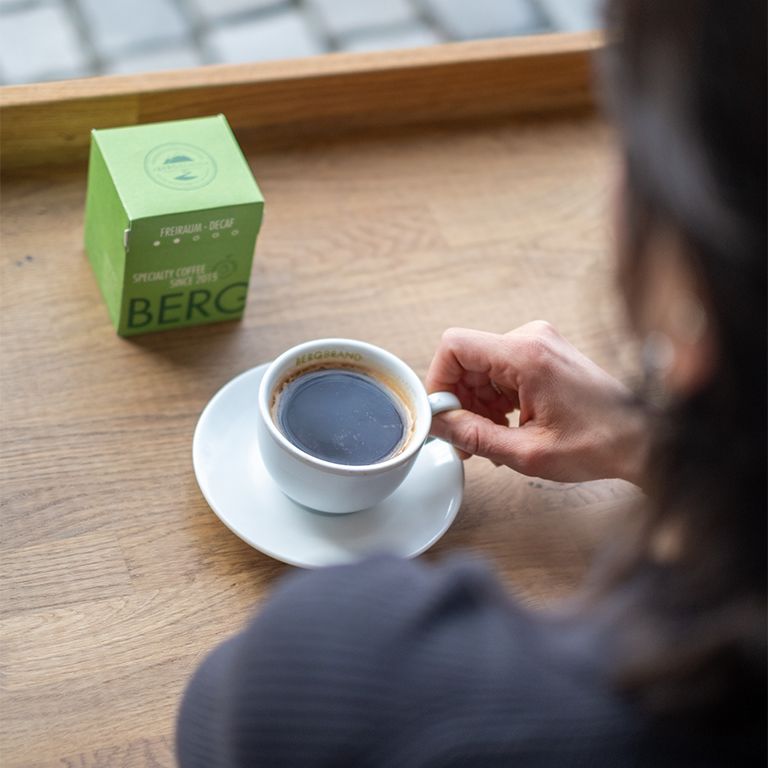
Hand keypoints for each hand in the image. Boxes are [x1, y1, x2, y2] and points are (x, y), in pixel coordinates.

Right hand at [425, 322, 647, 483]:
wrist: (642, 439)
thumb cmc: (597, 443)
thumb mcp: (526, 452)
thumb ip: (473, 436)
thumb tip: (438, 425)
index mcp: (526, 355)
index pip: (454, 346)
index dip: (438, 381)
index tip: (443, 414)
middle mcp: (531, 339)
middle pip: (467, 360)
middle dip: (461, 401)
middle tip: (467, 440)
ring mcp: (539, 344)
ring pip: (482, 368)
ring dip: (478, 404)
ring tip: (492, 440)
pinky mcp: (545, 354)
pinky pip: (501, 371)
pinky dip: (495, 399)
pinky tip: (507, 428)